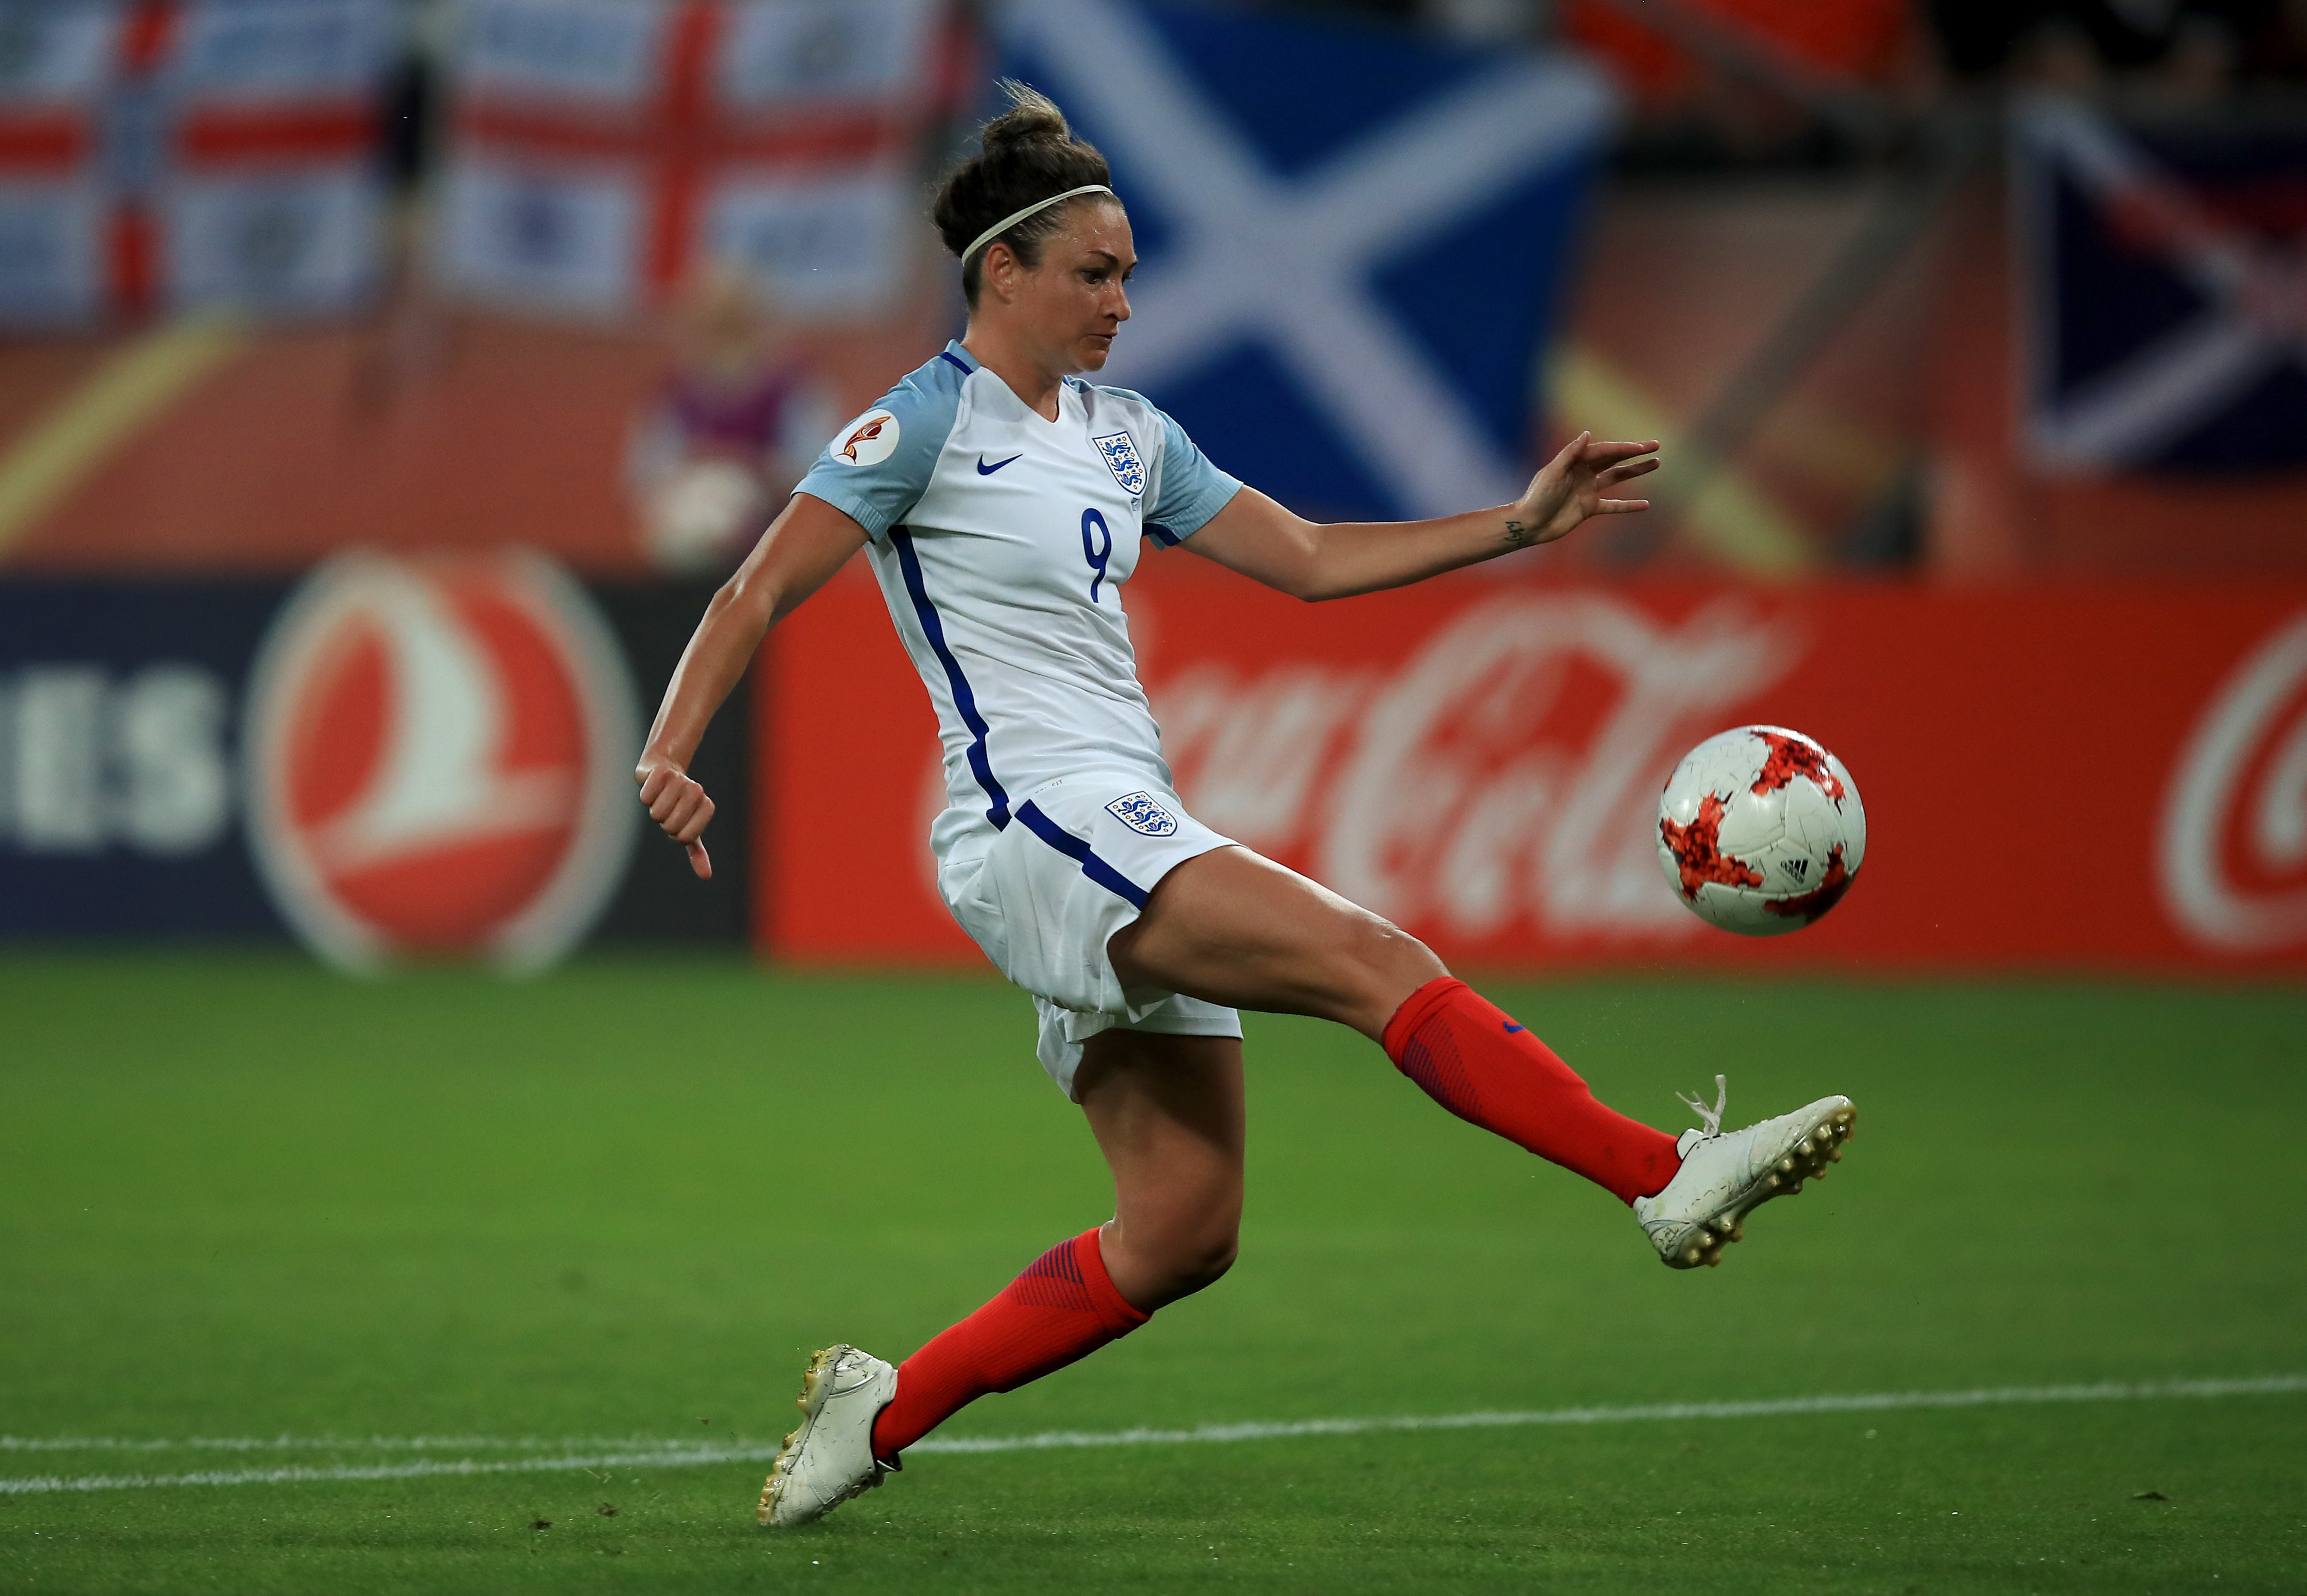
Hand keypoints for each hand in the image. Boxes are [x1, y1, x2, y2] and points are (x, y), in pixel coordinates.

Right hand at [636, 757, 714, 879]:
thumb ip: (697, 852)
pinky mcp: (661, 771)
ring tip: (661, 797)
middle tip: (668, 808)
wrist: (664, 770)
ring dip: (654, 809)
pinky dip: (646, 796)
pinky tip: (652, 786)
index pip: (685, 837)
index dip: (676, 835)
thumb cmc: (677, 805)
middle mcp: (696, 791)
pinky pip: (646, 797)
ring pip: (657, 813)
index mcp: (706, 806)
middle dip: (665, 823)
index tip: (679, 822)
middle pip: (671, 826)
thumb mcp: (688, 830)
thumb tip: (706, 876)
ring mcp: (680, 780)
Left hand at [1501, 432, 1659, 549]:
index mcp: (1576, 461)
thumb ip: (1570, 453)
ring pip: (1617, 477)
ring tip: (1656, 464)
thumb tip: (1587, 434)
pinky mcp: (1589, 508)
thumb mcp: (1552, 472)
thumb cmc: (1537, 496)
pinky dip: (1628, 505)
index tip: (1642, 447)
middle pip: (1614, 459)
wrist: (1530, 524)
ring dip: (1636, 471)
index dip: (1624, 448)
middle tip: (1655, 446)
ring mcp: (1588, 490)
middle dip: (1635, 452)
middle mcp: (1584, 473)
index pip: (1605, 451)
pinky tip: (1646, 505)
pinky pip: (1613, 505)